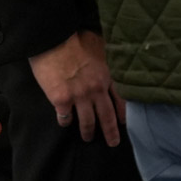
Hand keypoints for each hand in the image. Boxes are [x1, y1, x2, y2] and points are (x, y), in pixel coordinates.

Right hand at [30, 31, 124, 146]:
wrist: (54, 38)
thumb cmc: (77, 37)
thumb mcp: (101, 44)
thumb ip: (108, 56)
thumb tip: (116, 56)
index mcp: (108, 75)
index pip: (121, 99)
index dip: (124, 112)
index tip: (126, 122)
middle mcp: (96, 89)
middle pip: (107, 116)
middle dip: (111, 132)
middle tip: (114, 143)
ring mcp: (79, 96)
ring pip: (87, 121)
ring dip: (88, 132)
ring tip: (88, 138)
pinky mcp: (61, 100)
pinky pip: (65, 118)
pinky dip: (65, 122)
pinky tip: (65, 123)